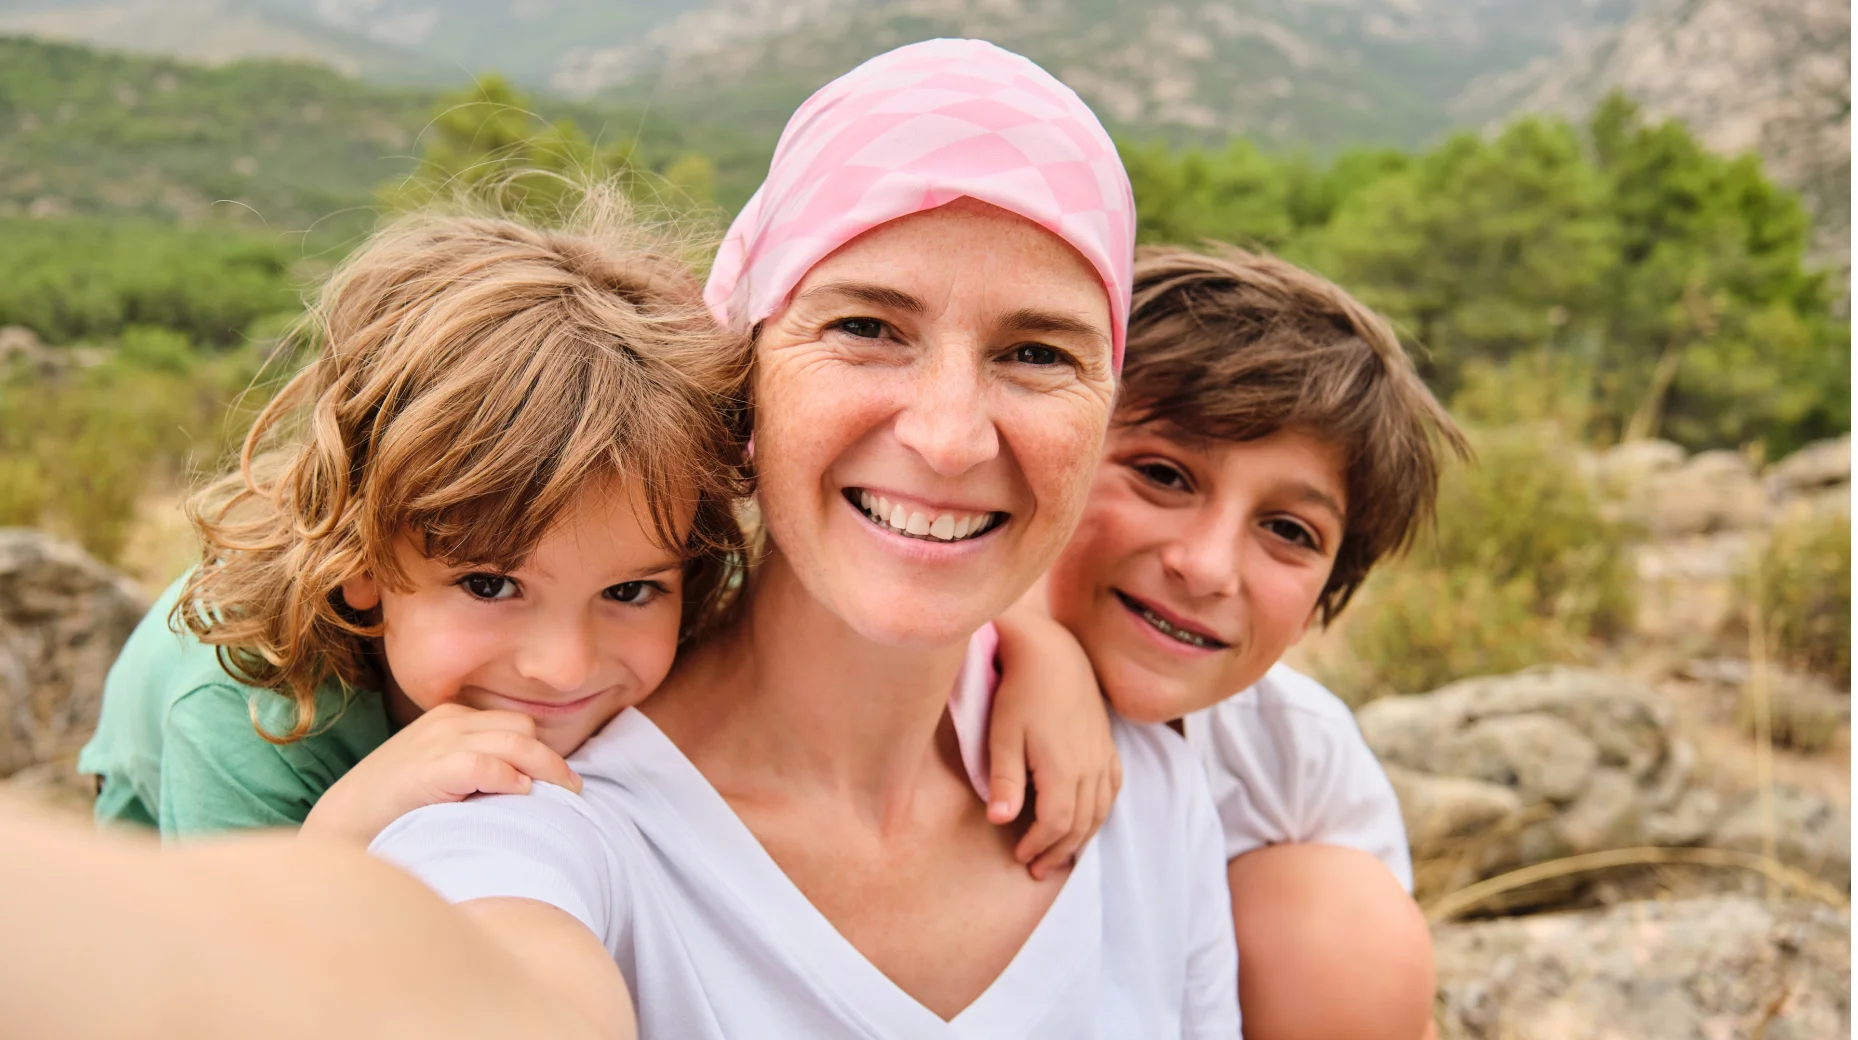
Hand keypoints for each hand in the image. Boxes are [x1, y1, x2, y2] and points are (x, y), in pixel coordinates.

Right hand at [300, 703, 581, 845]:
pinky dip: (509, 776)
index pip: (513, 723)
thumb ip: (476, 768)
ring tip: (563, 793)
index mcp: (449, 719)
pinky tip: (522, 793)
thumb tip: (527, 784)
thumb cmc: (394, 808)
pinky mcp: (432, 768)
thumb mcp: (439, 775)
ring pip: (515, 740)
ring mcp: (439, 742)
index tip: (562, 779)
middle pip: (522, 728)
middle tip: (573, 789)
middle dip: (551, 758)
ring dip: (545, 767)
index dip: (541, 750)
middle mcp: (448, 722)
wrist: (342, 825)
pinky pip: (485, 763)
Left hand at [988, 606, 1122, 879]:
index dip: (1039, 846)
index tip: (1020, 856)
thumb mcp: (1003, 735)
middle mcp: (1090, 768)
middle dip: (1059, 851)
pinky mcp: (1106, 744)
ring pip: (1100, 811)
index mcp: (1063, 770)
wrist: (1053, 653)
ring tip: (1061, 853)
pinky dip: (1101, 811)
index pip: (1055, 824)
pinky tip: (1088, 817)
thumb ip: (1004, 780)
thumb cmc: (1020, 692)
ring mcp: (1102, 756)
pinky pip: (1112, 788)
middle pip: (1080, 824)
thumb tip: (999, 820)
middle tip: (1038, 868)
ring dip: (1081, 837)